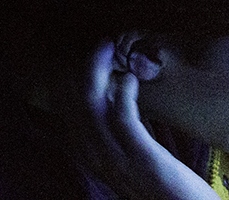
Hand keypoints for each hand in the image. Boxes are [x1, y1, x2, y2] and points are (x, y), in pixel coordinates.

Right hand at [57, 43, 219, 199]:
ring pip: (92, 105)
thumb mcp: (131, 156)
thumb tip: (114, 97)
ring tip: (111, 51)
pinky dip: (123, 92)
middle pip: (76, 102)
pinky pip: (123, 117)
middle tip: (101, 45)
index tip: (86, 56)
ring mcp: (116, 160)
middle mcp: (95, 157)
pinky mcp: (141, 159)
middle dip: (85, 68)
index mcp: (90, 154)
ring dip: (99, 72)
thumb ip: (118, 132)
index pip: (66, 109)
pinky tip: (131, 79)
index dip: (71, 78)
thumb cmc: (162, 185)